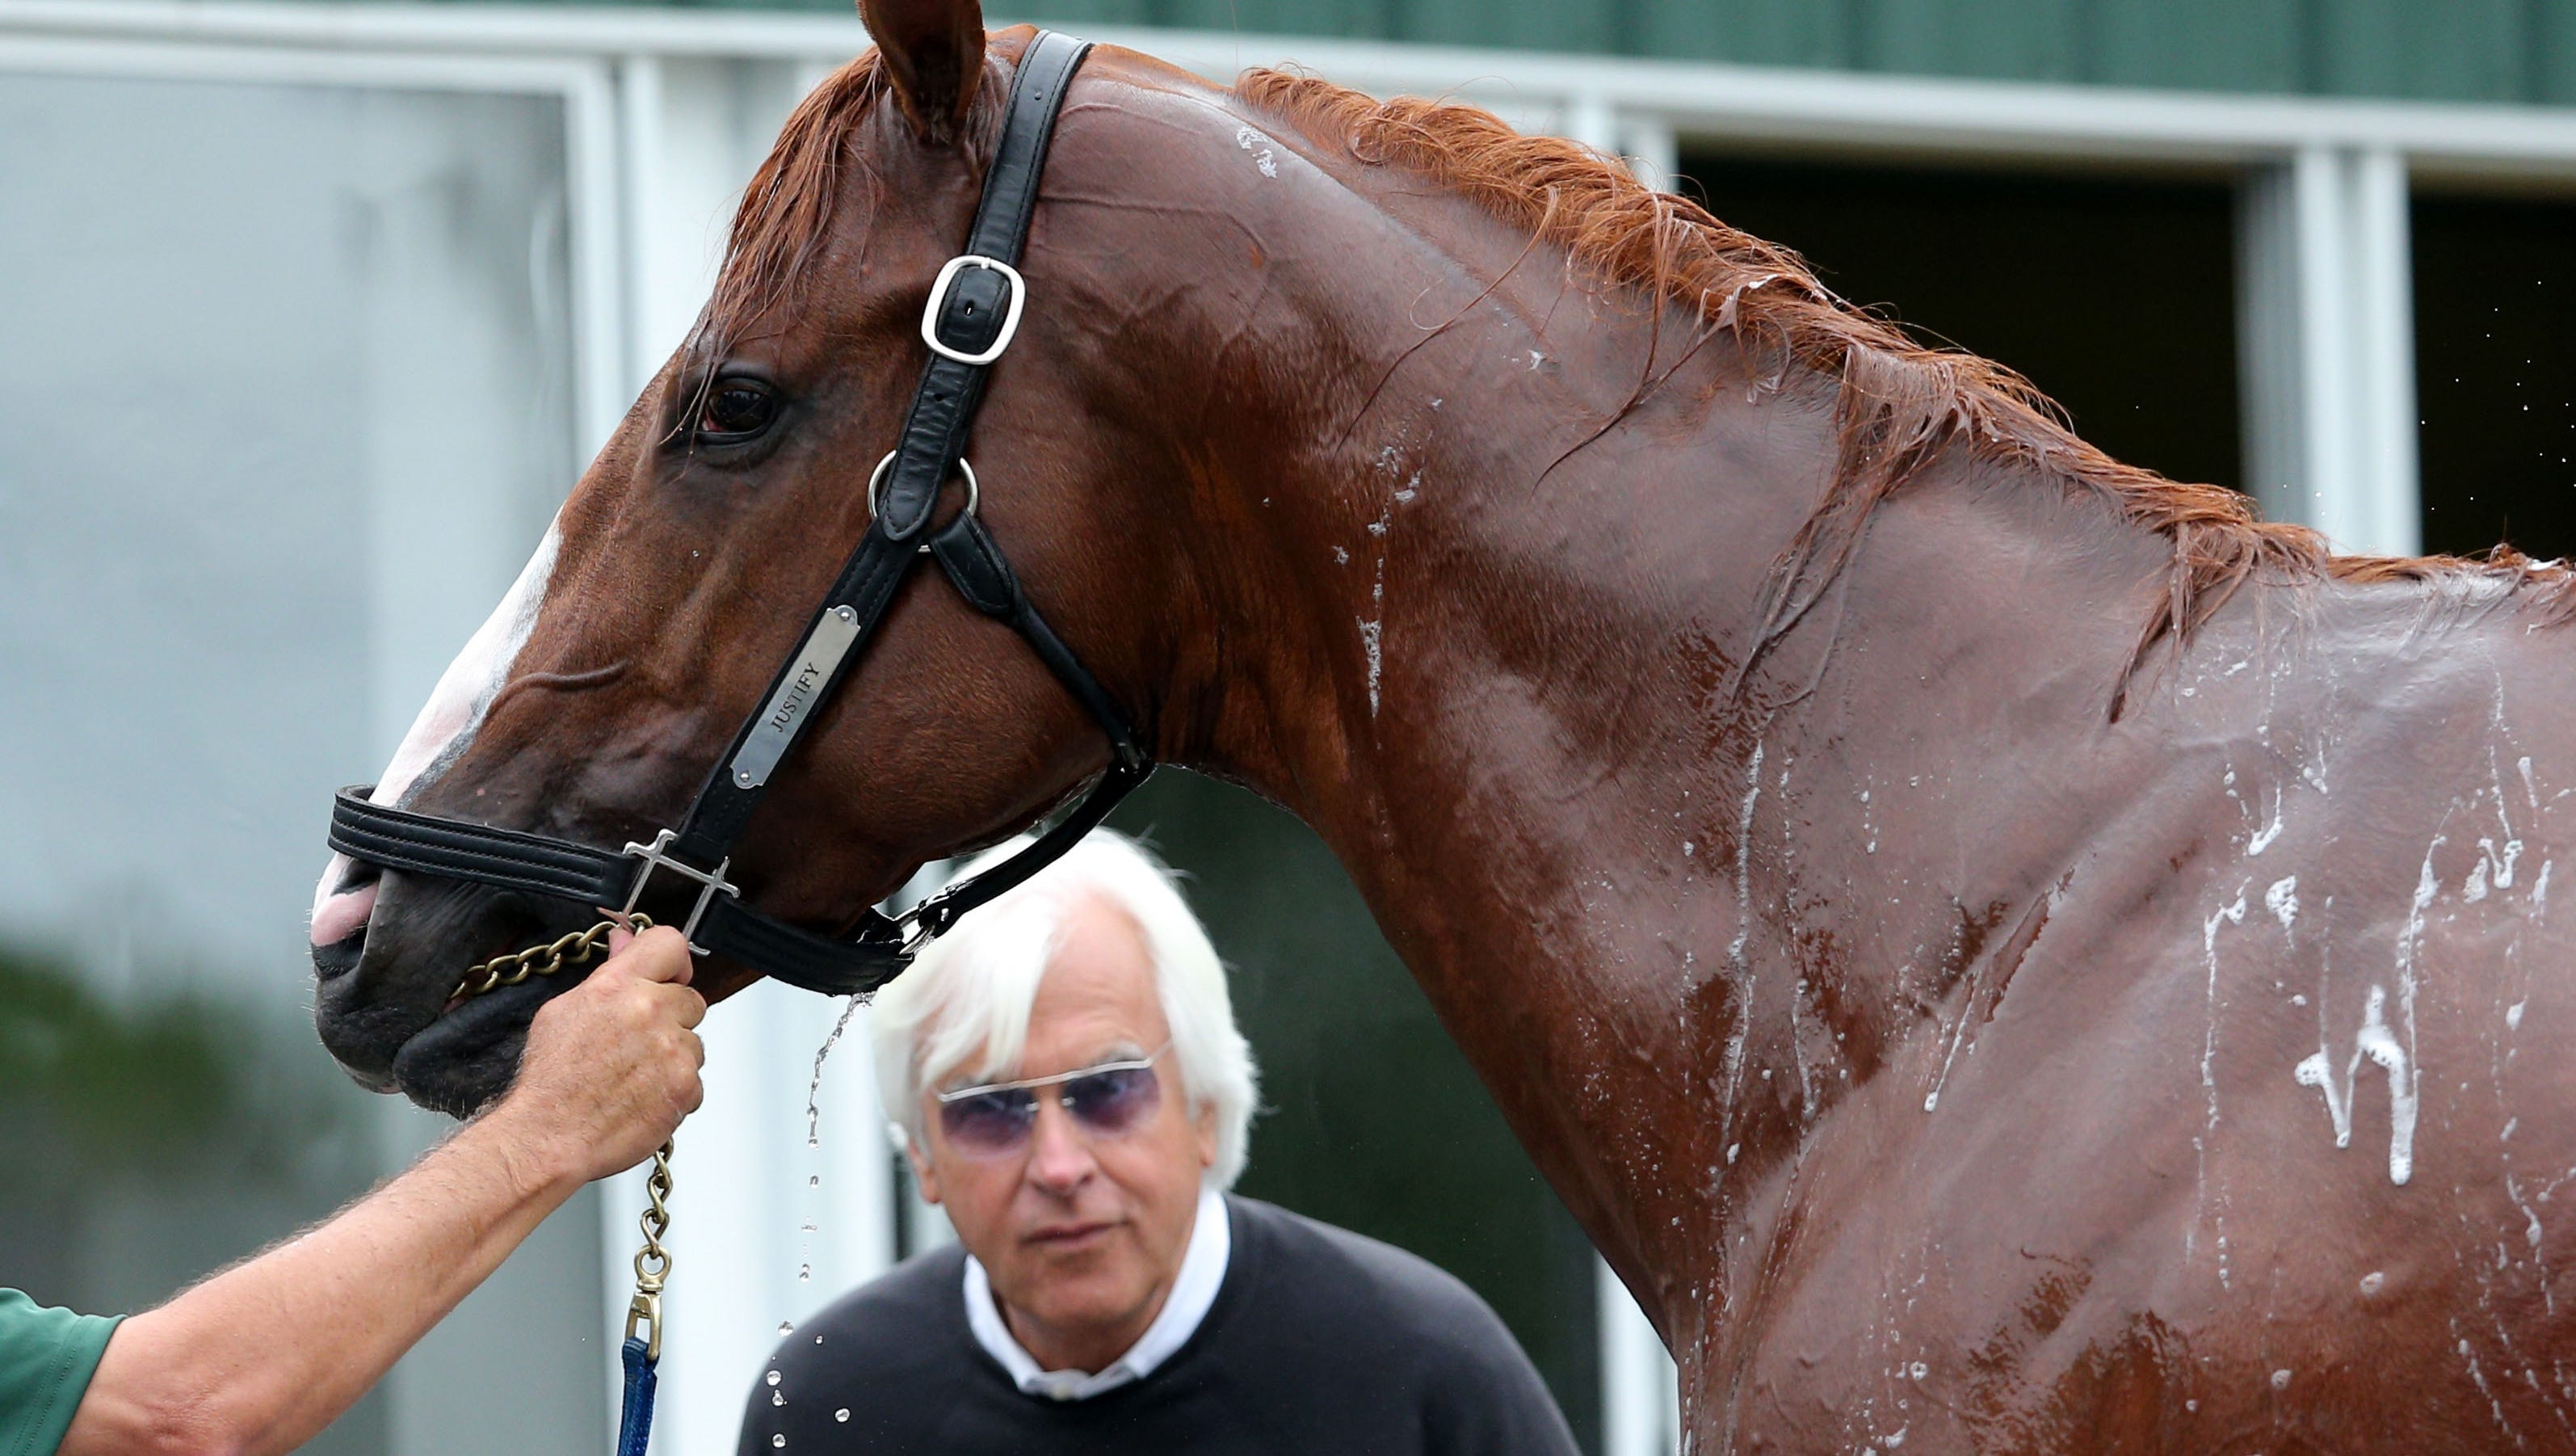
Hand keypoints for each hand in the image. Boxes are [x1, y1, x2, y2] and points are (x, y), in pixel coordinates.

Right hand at [489, 925, 706, 1184]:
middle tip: (636, 1043)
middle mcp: (650, 1011)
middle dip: (670, 1018)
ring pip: (693, 1042)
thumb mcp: (565, 1011)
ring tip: (631, 1076)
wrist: (548, 1136)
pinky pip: (694, 1079)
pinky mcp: (686, 1086)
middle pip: (690, 999)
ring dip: (672, 1056)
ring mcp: (672, 1050)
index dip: (673, 962)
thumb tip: (626, 942)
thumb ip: (609, 974)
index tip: (668, 976)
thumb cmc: (551, 1081)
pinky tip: (642, 1096)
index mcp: (618, 986)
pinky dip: (674, 1090)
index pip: (670, 943)